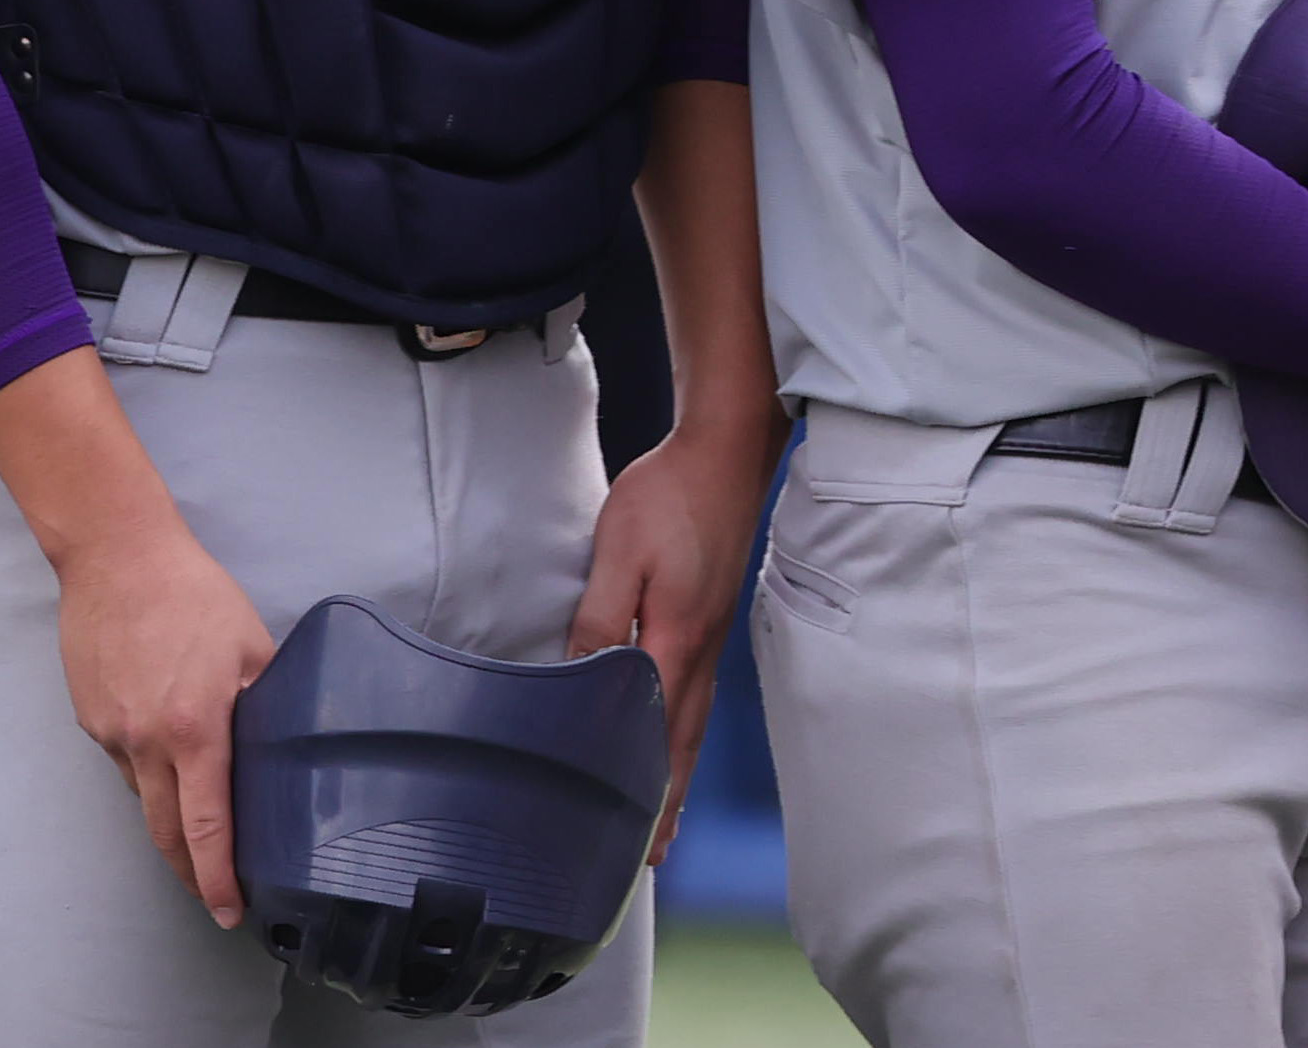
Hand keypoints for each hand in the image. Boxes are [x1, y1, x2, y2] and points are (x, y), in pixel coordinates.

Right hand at [52, 517, 279, 924]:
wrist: (114, 553)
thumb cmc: (190, 593)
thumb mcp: (250, 646)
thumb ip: (267, 703)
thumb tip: (284, 744)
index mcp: (196, 730)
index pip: (207, 828)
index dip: (218, 879)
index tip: (229, 911)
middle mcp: (147, 742)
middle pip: (166, 834)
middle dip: (190, 873)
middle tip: (212, 895)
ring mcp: (112, 732)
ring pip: (142, 796)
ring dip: (167, 813)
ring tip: (192, 811)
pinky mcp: (89, 716)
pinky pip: (121, 759)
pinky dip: (143, 765)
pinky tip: (158, 737)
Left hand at [569, 411, 781, 859]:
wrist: (724, 454)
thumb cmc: (667, 497)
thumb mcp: (618, 551)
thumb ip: (599, 615)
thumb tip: (583, 676)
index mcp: (676, 640)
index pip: (656, 734)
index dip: (645, 788)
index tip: (636, 839)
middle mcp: (702, 649)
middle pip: (681, 742)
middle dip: (665, 800)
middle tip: (653, 854)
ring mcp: (713, 635)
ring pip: (692, 721)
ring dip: (675, 770)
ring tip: (663, 813)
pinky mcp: (711, 617)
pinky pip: (697, 692)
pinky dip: (683, 729)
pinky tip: (672, 734)